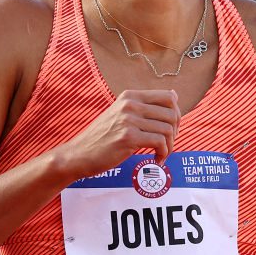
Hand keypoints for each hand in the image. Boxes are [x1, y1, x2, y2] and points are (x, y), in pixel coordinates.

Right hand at [59, 89, 180, 177]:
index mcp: (130, 96)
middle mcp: (130, 104)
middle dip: (175, 133)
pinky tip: (156, 159)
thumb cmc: (102, 137)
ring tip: (160, 154)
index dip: (176, 114)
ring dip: (169, 146)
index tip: (170, 129)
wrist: (79, 154)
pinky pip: (160, 142)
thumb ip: (145, 105)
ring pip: (168, 130)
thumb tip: (174, 95)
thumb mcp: (122, 114)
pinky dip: (163, 153)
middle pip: (172, 114)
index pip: (169, 97)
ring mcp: (129, 120)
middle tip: (167, 145)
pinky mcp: (128, 137)